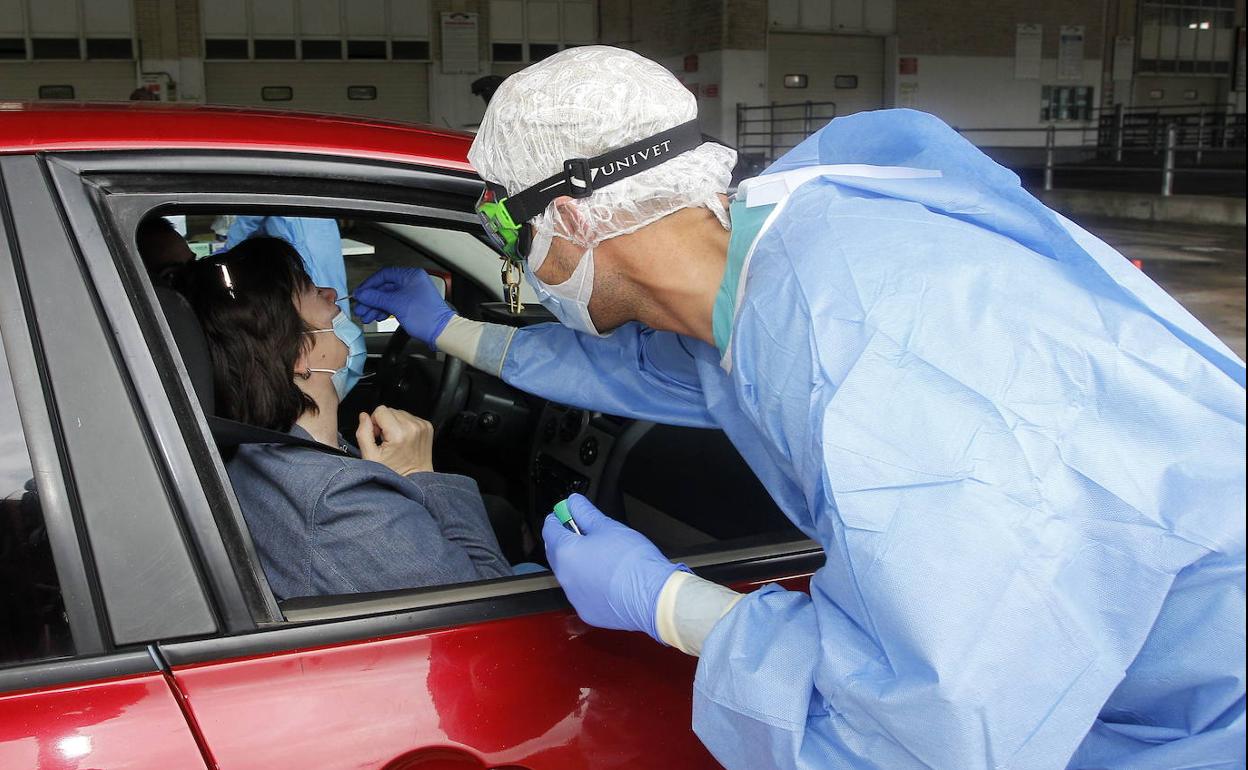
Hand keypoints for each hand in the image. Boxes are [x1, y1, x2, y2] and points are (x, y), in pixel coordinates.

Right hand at [353, 267, 455, 347]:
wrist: (440, 332)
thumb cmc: (427, 317)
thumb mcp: (396, 304)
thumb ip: (376, 298)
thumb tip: (362, 294)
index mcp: (411, 276)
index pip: (384, 275)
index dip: (369, 284)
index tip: (360, 293)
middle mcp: (412, 283)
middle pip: (385, 287)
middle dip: (371, 299)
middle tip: (361, 307)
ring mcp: (412, 294)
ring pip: (388, 298)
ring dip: (375, 306)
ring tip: (366, 315)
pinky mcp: (412, 306)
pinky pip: (394, 305)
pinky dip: (384, 311)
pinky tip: (376, 316)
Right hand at [355, 406, 433, 475]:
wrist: (416, 479)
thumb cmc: (394, 472)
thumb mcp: (370, 456)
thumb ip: (363, 433)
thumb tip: (364, 416)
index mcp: (399, 433)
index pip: (380, 410)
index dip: (375, 422)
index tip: (378, 436)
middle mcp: (413, 427)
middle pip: (390, 410)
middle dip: (385, 423)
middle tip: (386, 440)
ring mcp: (422, 426)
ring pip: (400, 413)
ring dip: (395, 424)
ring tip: (396, 441)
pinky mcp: (427, 427)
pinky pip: (410, 417)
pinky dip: (405, 426)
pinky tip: (404, 440)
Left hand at [542, 494, 682, 641]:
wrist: (652, 596)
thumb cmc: (633, 563)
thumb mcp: (608, 527)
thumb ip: (586, 513)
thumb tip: (575, 503)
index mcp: (565, 552)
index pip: (550, 530)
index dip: (557, 518)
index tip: (565, 512)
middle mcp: (565, 577)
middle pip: (556, 552)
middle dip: (566, 540)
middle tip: (583, 530)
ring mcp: (575, 597)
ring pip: (570, 574)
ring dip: (578, 563)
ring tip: (601, 554)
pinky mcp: (587, 611)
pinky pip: (582, 593)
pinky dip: (589, 583)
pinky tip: (606, 576)